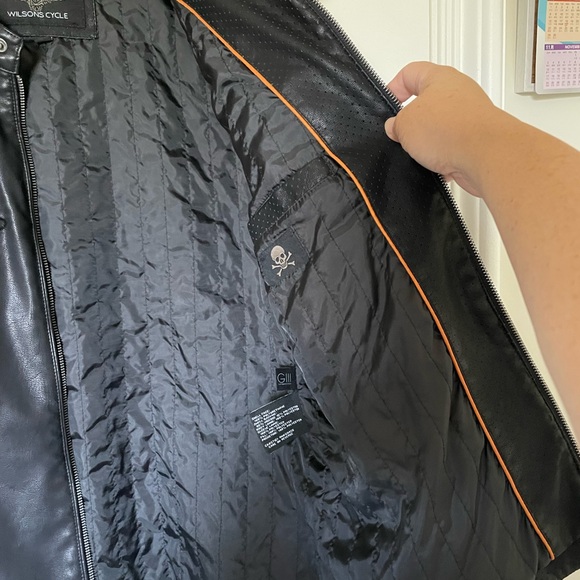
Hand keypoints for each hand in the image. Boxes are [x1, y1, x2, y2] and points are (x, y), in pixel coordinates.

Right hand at [385, 61, 501, 197]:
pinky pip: (451, 145)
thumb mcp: (405, 125)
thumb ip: (395, 124)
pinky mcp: (476, 137)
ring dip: (427, 141)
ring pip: (439, 126)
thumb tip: (395, 127)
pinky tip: (436, 164)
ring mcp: (469, 115)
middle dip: (411, 121)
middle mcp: (457, 92)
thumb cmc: (451, 130)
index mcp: (439, 77)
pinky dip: (442, 156)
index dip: (394, 87)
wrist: (485, 155)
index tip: (387, 104)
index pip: (410, 73)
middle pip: (426, 102)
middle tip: (401, 132)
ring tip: (419, 151)